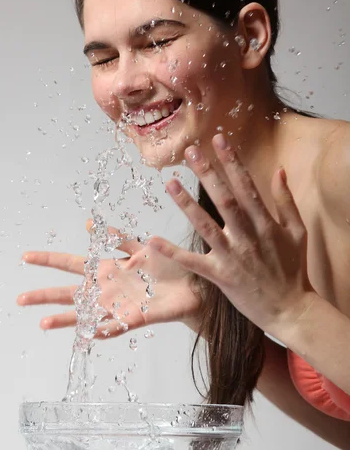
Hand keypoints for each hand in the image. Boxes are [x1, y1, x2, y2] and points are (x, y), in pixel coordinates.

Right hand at [17, 220, 200, 337]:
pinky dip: (101, 330)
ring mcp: (118, 305)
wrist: (193, 285)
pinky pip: (114, 326)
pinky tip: (86, 334)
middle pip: (70, 292)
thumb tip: (89, 224)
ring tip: (44, 323)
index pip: (71, 264)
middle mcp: (106, 289)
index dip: (49, 260)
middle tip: (20, 299)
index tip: (26, 257)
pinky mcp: (134, 318)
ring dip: (66, 319)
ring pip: (86, 314)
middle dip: (45, 295)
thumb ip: (117, 238)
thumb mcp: (140, 246)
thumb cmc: (167, 266)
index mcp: (106, 269)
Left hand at [147, 133, 315, 337]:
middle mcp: (248, 237)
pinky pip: (193, 262)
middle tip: (190, 151)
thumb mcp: (297, 231)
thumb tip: (279, 170)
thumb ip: (286, 200)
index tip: (219, 139)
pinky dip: (173, 252)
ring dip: (187, 205)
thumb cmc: (293, 269)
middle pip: (225, 200)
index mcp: (265, 223)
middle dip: (208, 174)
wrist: (290, 309)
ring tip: (170, 183)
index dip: (232, 161)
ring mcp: (232, 257)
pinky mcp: (220, 276)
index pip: (246, 186)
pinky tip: (152, 240)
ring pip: (206, 227)